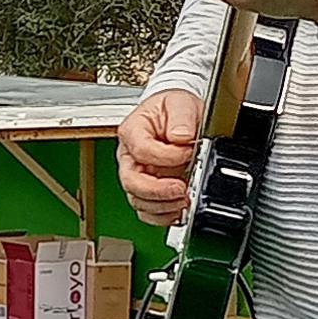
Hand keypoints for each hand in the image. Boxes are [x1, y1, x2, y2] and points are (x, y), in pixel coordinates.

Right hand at [117, 87, 203, 227]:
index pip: (141, 150)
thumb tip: (181, 138)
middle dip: (158, 191)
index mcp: (132, 131)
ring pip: (138, 200)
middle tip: (181, 188)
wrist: (177, 114)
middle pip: (131, 182)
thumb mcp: (180, 102)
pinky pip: (147, 211)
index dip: (165, 156)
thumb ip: (181, 117)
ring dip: (162, 206)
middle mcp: (130, 156)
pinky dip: (162, 216)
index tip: (187, 152)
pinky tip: (178, 210)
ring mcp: (138, 175)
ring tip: (183, 200)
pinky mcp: (149, 189)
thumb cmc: (173, 108)